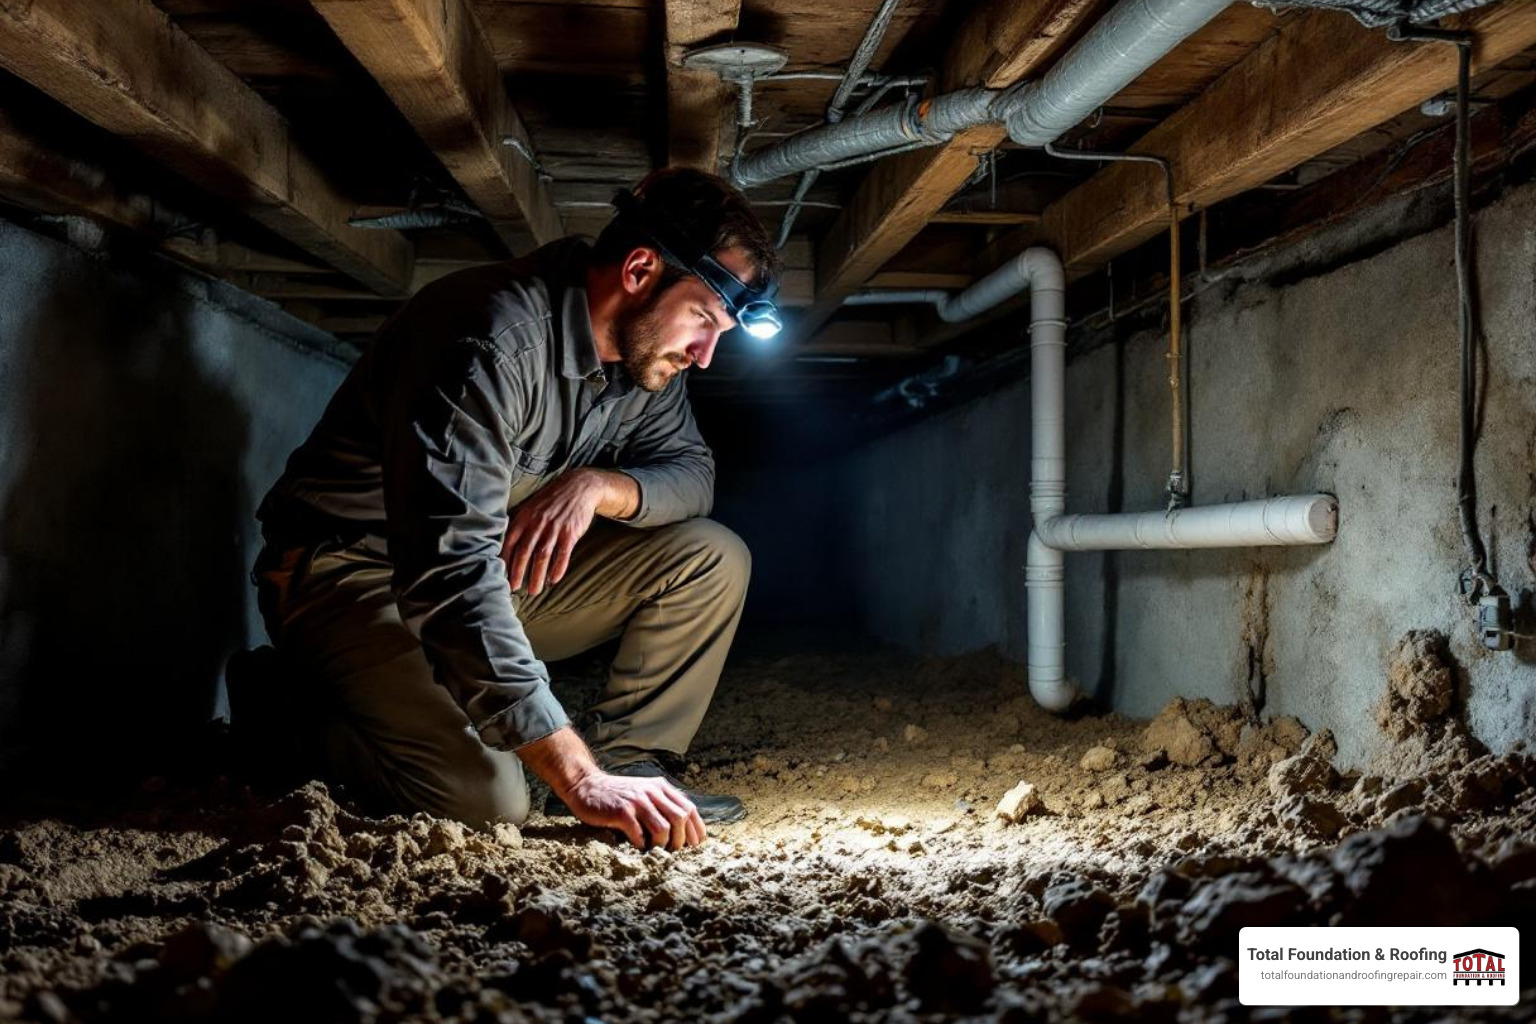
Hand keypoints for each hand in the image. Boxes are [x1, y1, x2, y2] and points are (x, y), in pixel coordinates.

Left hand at [501, 470, 601, 594]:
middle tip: (513, 588)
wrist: (578, 487)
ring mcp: (554, 528)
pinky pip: (563, 554)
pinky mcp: (570, 532)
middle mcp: (537, 523)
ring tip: (534, 590)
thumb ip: (519, 524)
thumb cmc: (551, 501)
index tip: (500, 575)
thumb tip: (504, 545)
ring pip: (543, 555)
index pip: (510, 542)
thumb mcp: (531, 507)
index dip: (505, 560)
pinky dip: (558, 568)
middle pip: (524, 551)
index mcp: (524, 517)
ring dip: (537, 575)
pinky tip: (554, 580)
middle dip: (518, 572)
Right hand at [563, 770, 706, 850]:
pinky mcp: (621, 811)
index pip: (689, 808)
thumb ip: (663, 803)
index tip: (696, 846)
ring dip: (663, 845)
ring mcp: (637, 800)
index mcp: (661, 787)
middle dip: (681, 840)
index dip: (696, 829)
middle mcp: (652, 791)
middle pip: (680, 818)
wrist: (586, 785)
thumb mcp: (645, 792)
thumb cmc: (618, 795)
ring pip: (663, 828)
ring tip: (657, 853)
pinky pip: (640, 834)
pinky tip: (638, 847)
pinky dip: (642, 845)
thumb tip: (685, 827)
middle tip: (674, 853)